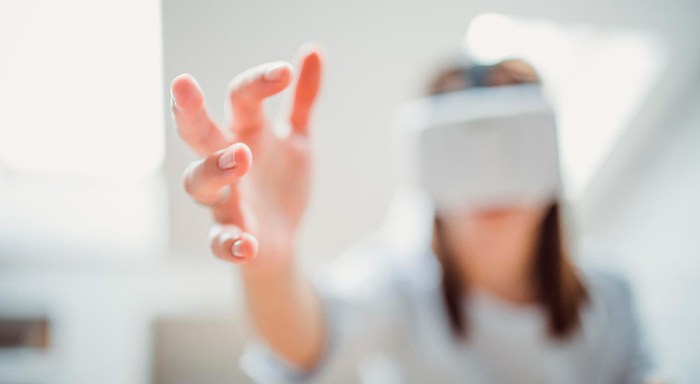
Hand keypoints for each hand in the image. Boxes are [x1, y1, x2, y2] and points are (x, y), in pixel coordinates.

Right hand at [171, 44, 322, 270]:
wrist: (282, 239)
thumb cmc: (280, 182)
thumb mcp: (297, 139)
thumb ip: (303, 99)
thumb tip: (314, 50)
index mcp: (244, 133)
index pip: (241, 99)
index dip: (259, 82)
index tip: (285, 73)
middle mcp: (226, 163)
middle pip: (198, 134)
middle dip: (189, 111)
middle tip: (184, 84)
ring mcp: (225, 200)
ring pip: (199, 183)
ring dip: (213, 169)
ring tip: (240, 157)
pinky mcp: (232, 236)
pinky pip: (220, 241)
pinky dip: (230, 242)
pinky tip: (247, 243)